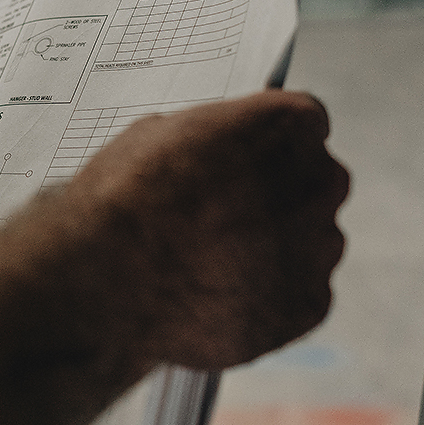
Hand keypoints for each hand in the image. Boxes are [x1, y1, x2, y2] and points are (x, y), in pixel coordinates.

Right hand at [68, 90, 348, 370]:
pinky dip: (269, 291)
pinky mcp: (310, 304)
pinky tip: (218, 291)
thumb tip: (214, 152)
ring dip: (275, 242)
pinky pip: (299, 289)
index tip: (244, 156)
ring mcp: (319, 249)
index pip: (301, 120)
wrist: (105, 289)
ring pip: (310, 237)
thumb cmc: (123, 202)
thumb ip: (211, 138)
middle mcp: (317, 183)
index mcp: (286, 126)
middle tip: (225, 208)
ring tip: (212, 257)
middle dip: (279, 190)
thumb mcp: (155, 135)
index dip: (267, 139)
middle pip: (315, 179)